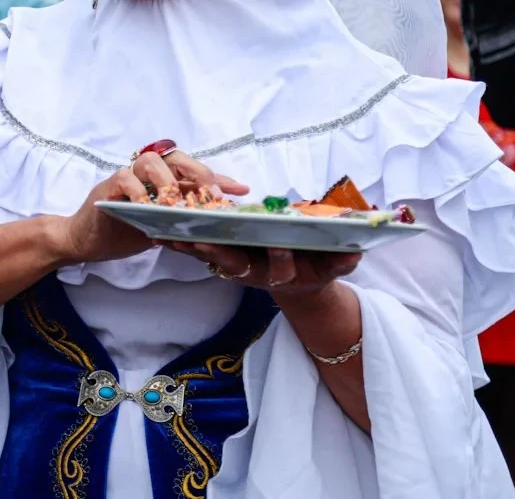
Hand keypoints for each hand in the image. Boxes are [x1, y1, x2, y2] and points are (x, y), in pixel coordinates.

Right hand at [59, 149, 248, 265]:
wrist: (87, 241)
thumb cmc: (125, 232)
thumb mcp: (162, 229)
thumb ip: (183, 221)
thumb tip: (217, 224)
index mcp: (164, 182)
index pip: (195, 174)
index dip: (219, 179)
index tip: (242, 190)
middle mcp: (148, 174)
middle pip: (177, 158)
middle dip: (198, 174)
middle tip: (212, 197)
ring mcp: (128, 177)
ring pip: (151, 161)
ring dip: (168, 181)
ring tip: (177, 203)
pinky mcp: (108, 186)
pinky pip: (125, 178)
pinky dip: (139, 191)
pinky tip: (148, 207)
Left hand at [159, 240, 360, 298]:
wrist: (297, 284)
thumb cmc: (314, 269)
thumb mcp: (331, 268)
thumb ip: (343, 261)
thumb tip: (356, 251)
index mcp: (279, 273)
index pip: (278, 268)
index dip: (277, 258)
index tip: (278, 244)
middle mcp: (252, 271)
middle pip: (233, 262)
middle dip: (218, 251)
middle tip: (202, 239)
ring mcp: (233, 265)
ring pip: (208, 255)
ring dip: (188, 245)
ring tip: (167, 232)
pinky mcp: (218, 257)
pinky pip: (194, 250)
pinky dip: (178, 242)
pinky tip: (157, 231)